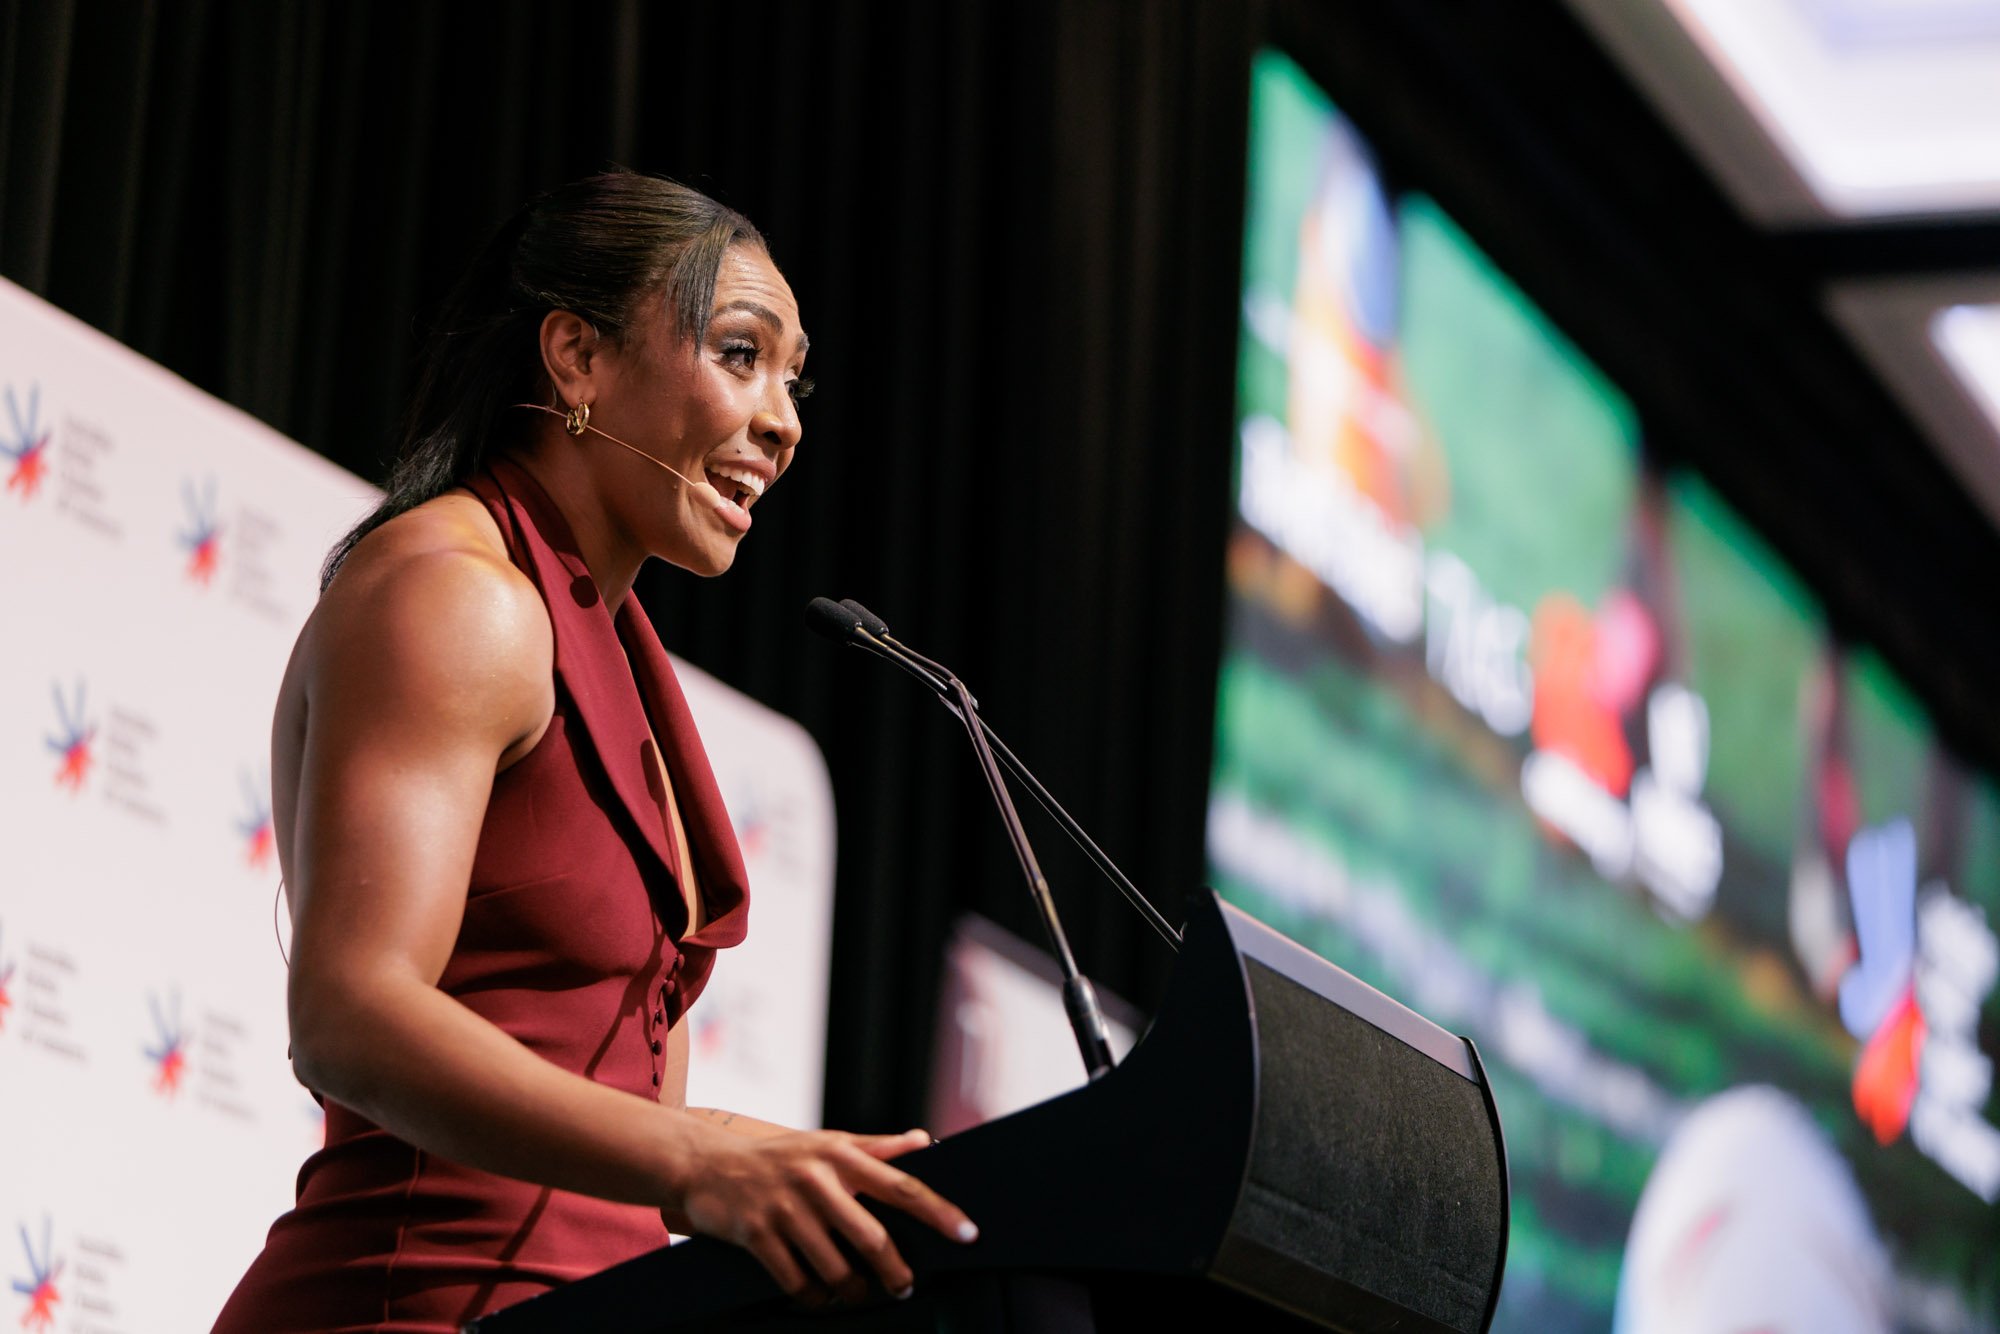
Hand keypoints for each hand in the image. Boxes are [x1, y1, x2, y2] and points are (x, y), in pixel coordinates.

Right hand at [675, 1127, 975, 1304]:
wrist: (707, 1163)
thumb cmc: (778, 1157)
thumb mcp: (828, 1143)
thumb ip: (877, 1147)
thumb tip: (925, 1141)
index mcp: (841, 1155)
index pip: (901, 1185)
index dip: (938, 1211)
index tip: (967, 1233)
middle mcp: (816, 1180)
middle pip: (871, 1237)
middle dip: (894, 1271)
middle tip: (906, 1286)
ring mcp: (785, 1208)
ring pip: (835, 1267)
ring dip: (852, 1290)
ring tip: (858, 1293)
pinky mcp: (757, 1234)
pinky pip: (796, 1281)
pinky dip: (814, 1297)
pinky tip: (821, 1297)